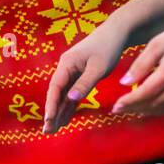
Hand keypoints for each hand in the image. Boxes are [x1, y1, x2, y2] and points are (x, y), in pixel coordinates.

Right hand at [42, 18, 130, 134]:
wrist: (116, 32)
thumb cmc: (108, 47)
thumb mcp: (98, 67)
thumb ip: (84, 83)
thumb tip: (70, 98)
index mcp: (66, 63)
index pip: (55, 88)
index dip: (51, 105)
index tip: (48, 120)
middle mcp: (66, 68)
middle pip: (56, 93)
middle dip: (51, 112)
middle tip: (47, 131)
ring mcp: (72, 72)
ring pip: (63, 96)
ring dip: (59, 112)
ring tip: (53, 130)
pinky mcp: (80, 76)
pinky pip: (72, 94)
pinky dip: (69, 106)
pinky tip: (65, 120)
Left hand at [110, 13, 163, 117]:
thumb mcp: (157, 44)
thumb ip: (140, 64)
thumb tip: (124, 83)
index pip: (147, 92)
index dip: (130, 101)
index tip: (116, 105)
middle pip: (155, 104)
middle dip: (135, 108)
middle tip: (119, 109)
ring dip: (146, 111)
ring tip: (131, 109)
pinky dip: (160, 110)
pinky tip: (149, 107)